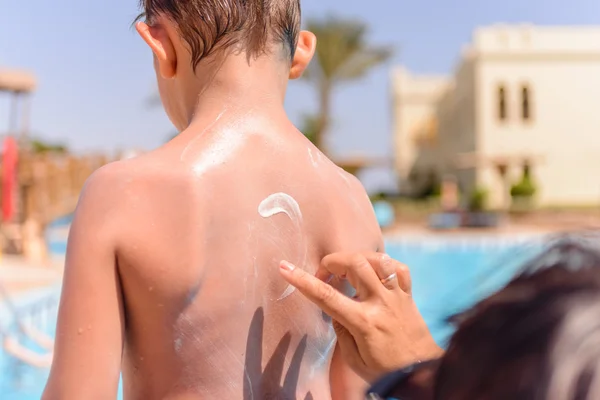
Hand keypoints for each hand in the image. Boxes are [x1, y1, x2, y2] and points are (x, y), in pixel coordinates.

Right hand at [279, 252, 442, 382]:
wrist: (421, 373)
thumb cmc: (385, 371)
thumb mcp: (355, 359)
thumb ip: (341, 331)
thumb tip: (336, 310)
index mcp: (363, 322)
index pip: (326, 296)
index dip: (303, 280)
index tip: (285, 268)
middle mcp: (380, 303)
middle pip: (355, 264)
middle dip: (333, 261)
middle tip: (325, 274)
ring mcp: (397, 296)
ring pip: (378, 260)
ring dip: (358, 258)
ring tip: (348, 270)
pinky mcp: (408, 296)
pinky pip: (399, 268)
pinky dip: (384, 264)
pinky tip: (374, 272)